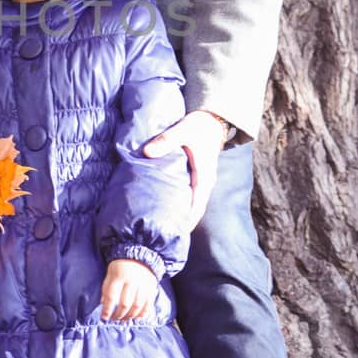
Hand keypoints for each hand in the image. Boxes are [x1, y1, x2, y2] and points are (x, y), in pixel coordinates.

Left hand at [101, 259, 158, 321]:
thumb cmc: (120, 267)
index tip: (104, 317)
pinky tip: (136, 318)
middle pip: (125, 303)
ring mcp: (143, 285)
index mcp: (119, 275)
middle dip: (119, 315)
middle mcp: (132, 280)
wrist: (139, 257)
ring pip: (137, 306)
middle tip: (114, 319)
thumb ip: (106, 288)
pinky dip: (142, 314)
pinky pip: (148, 305)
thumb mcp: (110, 273)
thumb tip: (103, 304)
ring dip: (130, 316)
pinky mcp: (152, 288)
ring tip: (124, 319)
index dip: (107, 309)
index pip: (112, 296)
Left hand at [144, 109, 229, 229]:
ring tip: (167, 228)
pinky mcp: (197, 177)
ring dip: (183, 214)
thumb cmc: (197, 126)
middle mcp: (206, 181)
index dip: (188, 218)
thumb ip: (165, 141)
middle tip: (167, 237)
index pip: (197, 203)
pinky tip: (170, 209)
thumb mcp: (182, 130)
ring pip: (194, 203)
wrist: (211, 120)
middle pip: (196, 208)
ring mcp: (202, 180)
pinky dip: (182, 204)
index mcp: (204, 174)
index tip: (177, 232)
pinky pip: (191, 195)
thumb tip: (146, 153)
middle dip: (184, 222)